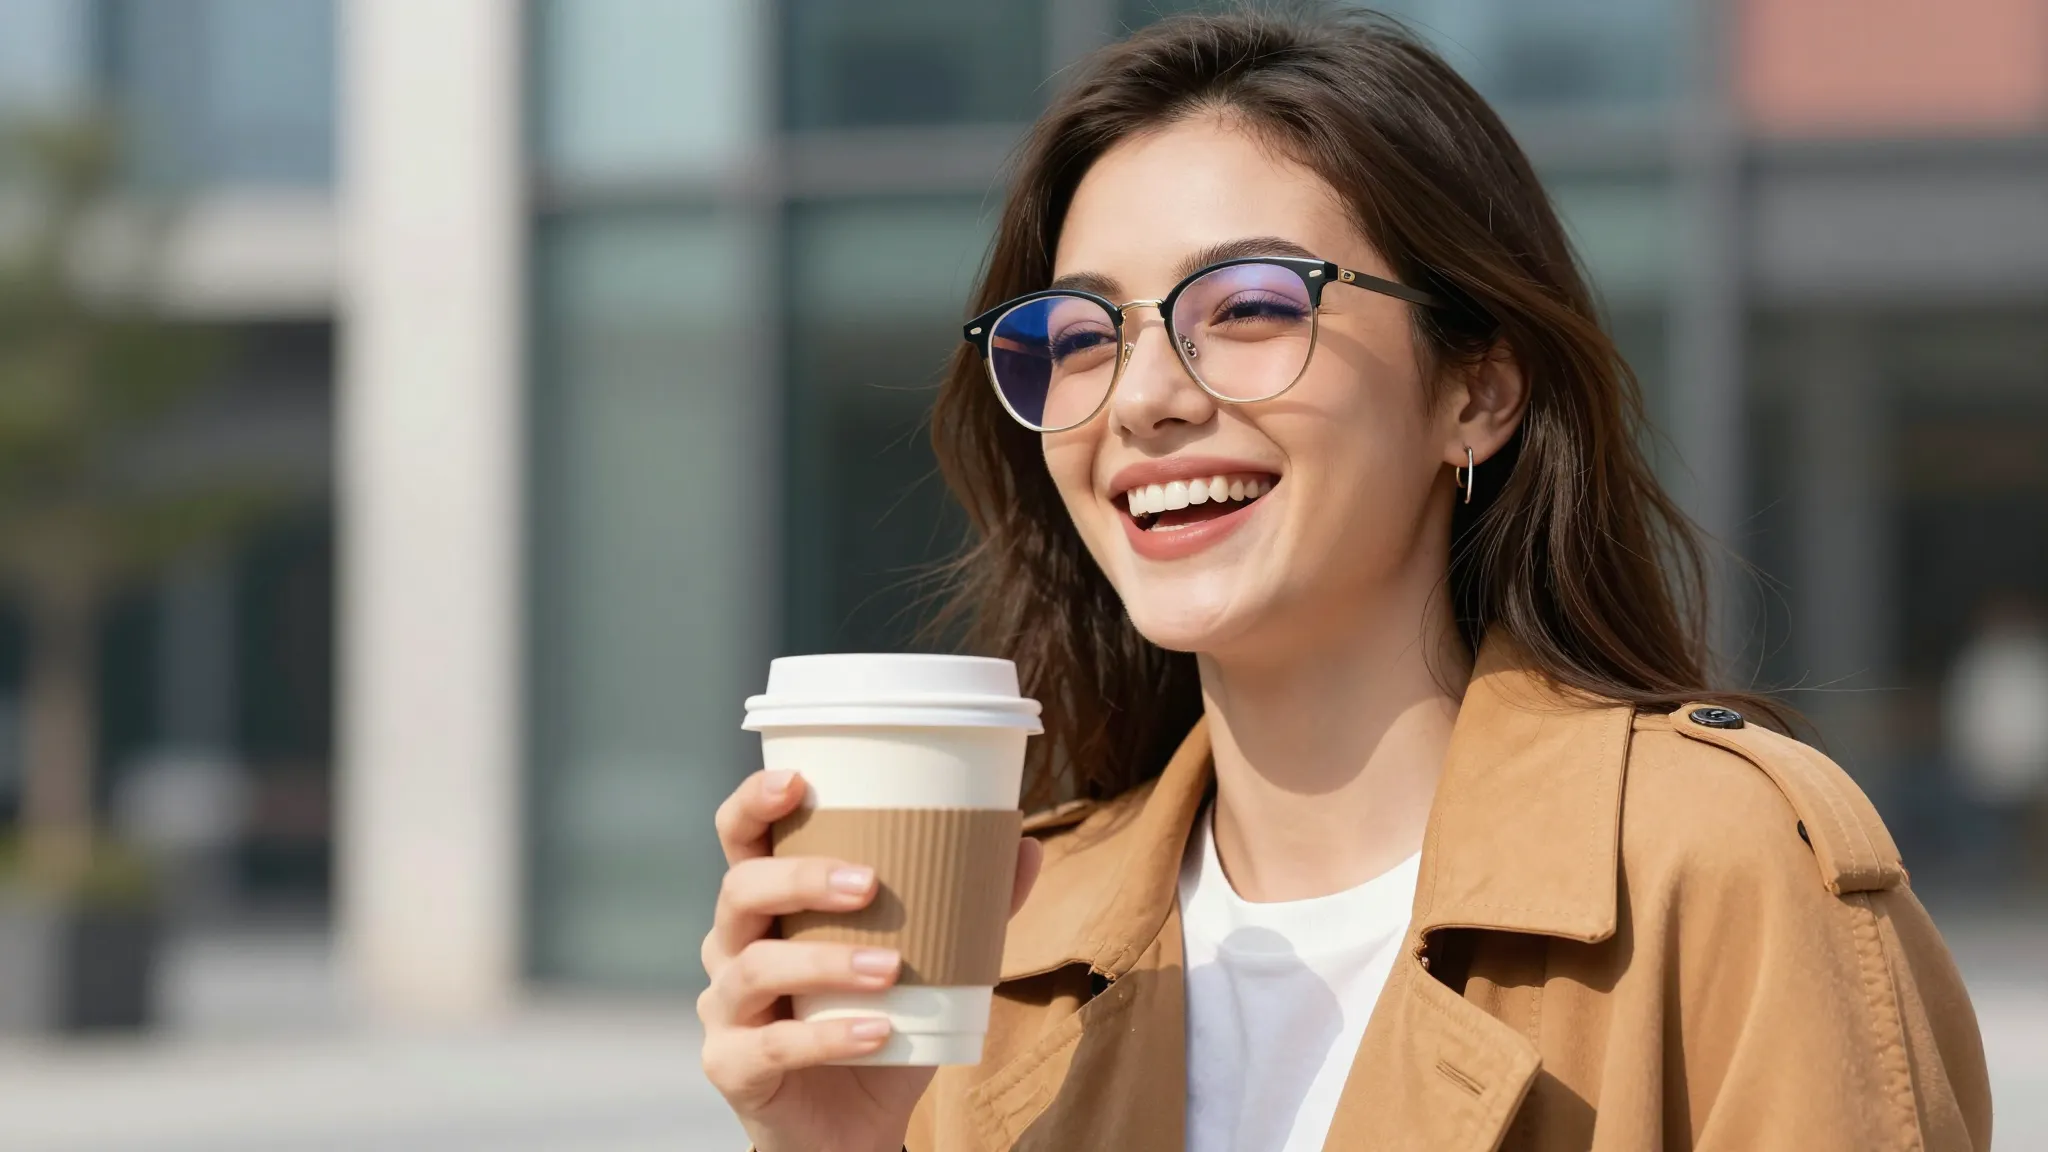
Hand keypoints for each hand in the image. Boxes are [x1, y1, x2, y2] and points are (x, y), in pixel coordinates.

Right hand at [699, 768, 1043, 1151]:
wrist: (854, 1128)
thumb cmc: (879, 1027)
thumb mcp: (928, 965)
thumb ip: (972, 908)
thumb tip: (1025, 845)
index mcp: (769, 906)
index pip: (740, 838)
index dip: (753, 802)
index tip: (797, 781)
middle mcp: (734, 947)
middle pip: (739, 890)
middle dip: (801, 878)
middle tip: (870, 883)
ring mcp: (726, 1010)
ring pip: (754, 968)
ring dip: (825, 961)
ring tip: (890, 967)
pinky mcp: (733, 1068)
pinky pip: (771, 1046)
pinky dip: (829, 1038)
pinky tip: (879, 1032)